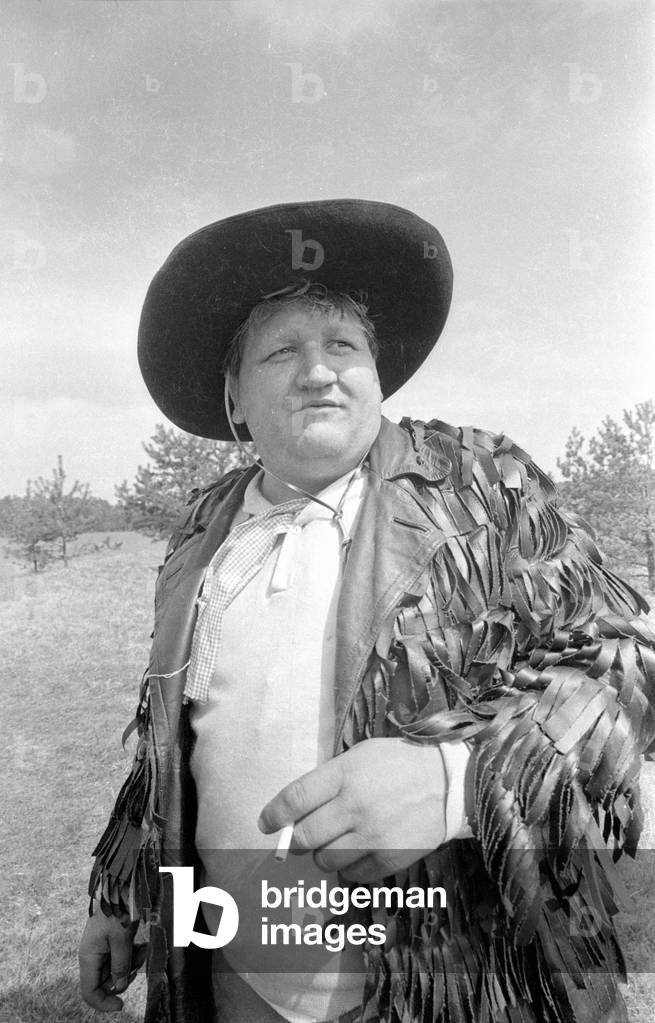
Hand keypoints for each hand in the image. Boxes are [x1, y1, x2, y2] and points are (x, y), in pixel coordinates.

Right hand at [79, 910, 144, 1011]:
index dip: (103, 1003)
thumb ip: (120, 965)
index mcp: (89, 957)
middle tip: (138, 961)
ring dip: (131, 964)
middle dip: (124, 977)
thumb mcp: (121, 938)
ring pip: (117, 970)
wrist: (120, 885)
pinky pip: (123, 958)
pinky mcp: (113, 942)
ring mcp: (103, 949)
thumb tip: (120, 987)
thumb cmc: (117, 909)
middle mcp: (93, 955)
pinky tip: (141, 944)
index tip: (121, 1005)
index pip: (89, 991)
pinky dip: (133, 955)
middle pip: (106, 982)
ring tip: (141, 948)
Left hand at [258, 738, 470, 882]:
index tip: (266, 824)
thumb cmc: (398, 764)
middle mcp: (355, 806)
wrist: (449, 782)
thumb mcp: (360, 756)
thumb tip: (295, 810)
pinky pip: (352, 875)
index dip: (274, 815)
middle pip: (305, 836)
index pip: (295, 799)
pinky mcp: (389, 858)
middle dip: (296, 840)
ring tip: (336, 842)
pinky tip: (357, 852)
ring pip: (325, 860)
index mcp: (345, 774)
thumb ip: (328, 781)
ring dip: (323, 854)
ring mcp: (373, 835)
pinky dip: (348, 868)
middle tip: (300, 838)